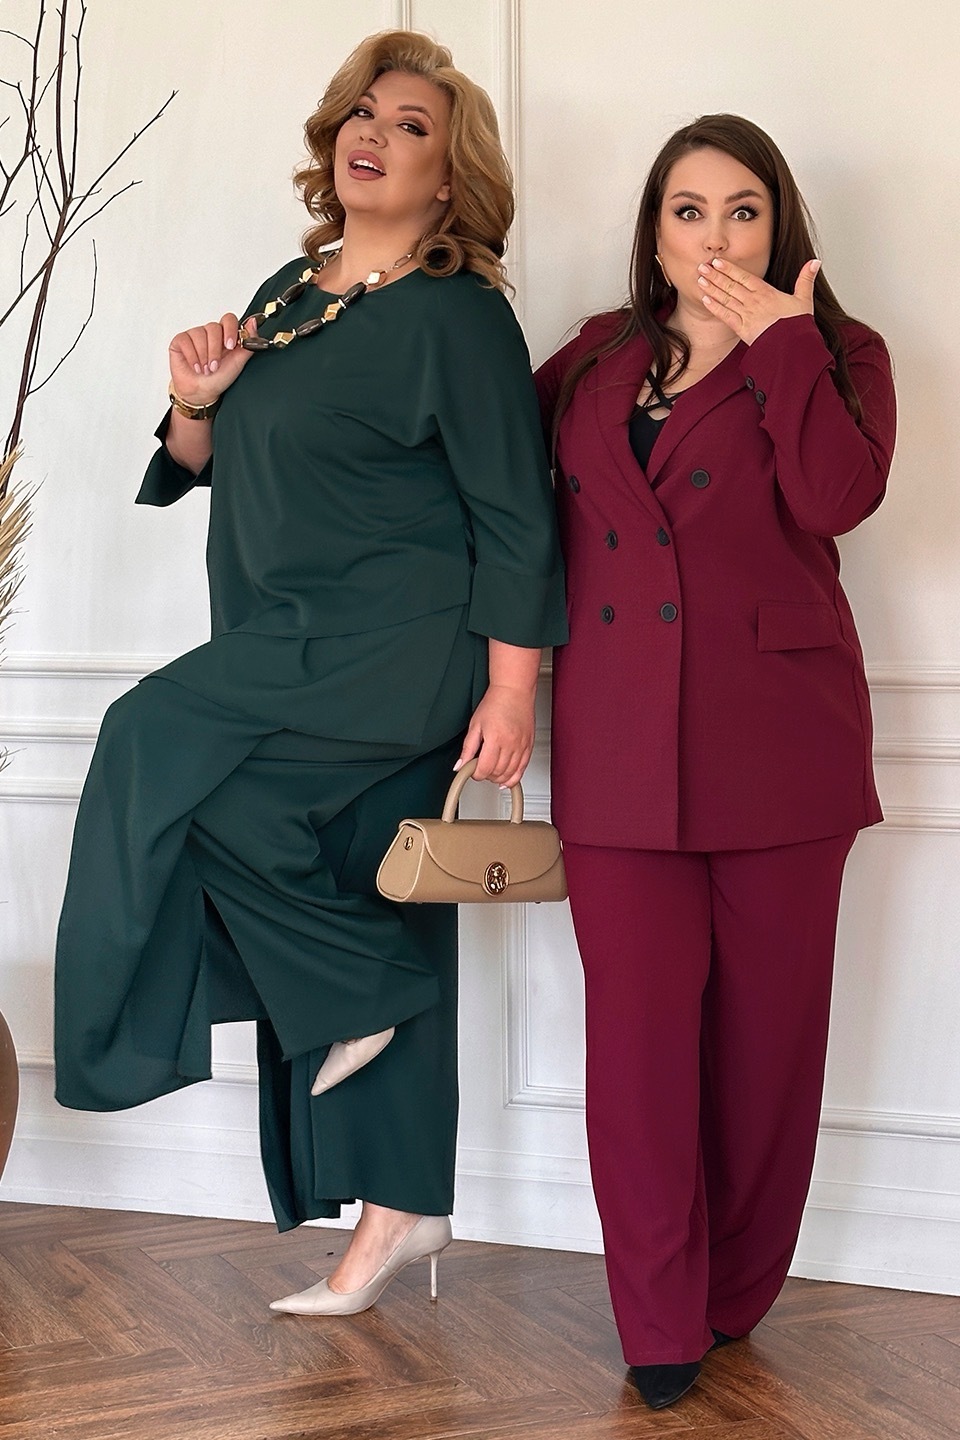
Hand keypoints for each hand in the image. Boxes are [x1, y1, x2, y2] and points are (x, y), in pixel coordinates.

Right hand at [168, 313, 255, 406]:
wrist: (201, 392)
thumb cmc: (219, 378)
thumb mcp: (238, 362)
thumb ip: (247, 344)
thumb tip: (253, 324)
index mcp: (225, 335)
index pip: (229, 319)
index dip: (230, 330)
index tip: (229, 345)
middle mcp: (210, 333)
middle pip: (214, 328)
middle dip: (215, 350)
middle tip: (215, 366)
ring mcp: (195, 335)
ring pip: (200, 334)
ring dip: (203, 357)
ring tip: (205, 369)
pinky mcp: (181, 340)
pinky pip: (186, 340)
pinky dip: (191, 356)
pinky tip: (195, 366)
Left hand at [456, 683, 534, 788]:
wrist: (514, 691)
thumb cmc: (495, 704)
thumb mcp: (475, 725)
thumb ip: (468, 748)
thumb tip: (460, 765)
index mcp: (495, 739)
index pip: (485, 769)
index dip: (476, 774)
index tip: (473, 771)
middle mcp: (511, 744)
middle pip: (498, 773)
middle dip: (487, 776)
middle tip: (481, 769)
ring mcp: (522, 746)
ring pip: (510, 774)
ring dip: (499, 778)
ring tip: (491, 772)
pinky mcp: (529, 746)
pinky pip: (522, 769)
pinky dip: (514, 778)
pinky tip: (506, 780)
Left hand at [697, 256, 819, 344]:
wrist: (793, 346)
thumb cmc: (798, 325)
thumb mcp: (804, 299)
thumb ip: (806, 279)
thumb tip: (815, 262)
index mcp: (766, 293)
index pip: (744, 277)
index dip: (730, 269)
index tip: (718, 261)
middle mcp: (754, 302)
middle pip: (731, 286)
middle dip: (715, 276)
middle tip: (702, 266)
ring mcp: (747, 315)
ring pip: (726, 299)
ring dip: (712, 289)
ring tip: (700, 279)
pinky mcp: (743, 329)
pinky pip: (726, 316)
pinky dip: (715, 308)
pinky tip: (705, 300)